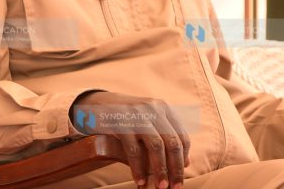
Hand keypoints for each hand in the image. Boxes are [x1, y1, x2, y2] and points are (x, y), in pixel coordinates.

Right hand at [71, 91, 190, 188]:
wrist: (96, 104)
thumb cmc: (126, 117)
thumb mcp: (148, 121)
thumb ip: (166, 137)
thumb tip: (186, 162)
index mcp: (163, 108)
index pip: (181, 136)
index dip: (183, 159)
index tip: (180, 176)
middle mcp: (153, 109)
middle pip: (172, 142)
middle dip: (175, 168)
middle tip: (174, 187)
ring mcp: (137, 115)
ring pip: (156, 147)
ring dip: (160, 170)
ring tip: (160, 187)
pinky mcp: (121, 124)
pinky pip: (134, 150)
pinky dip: (138, 169)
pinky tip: (140, 180)